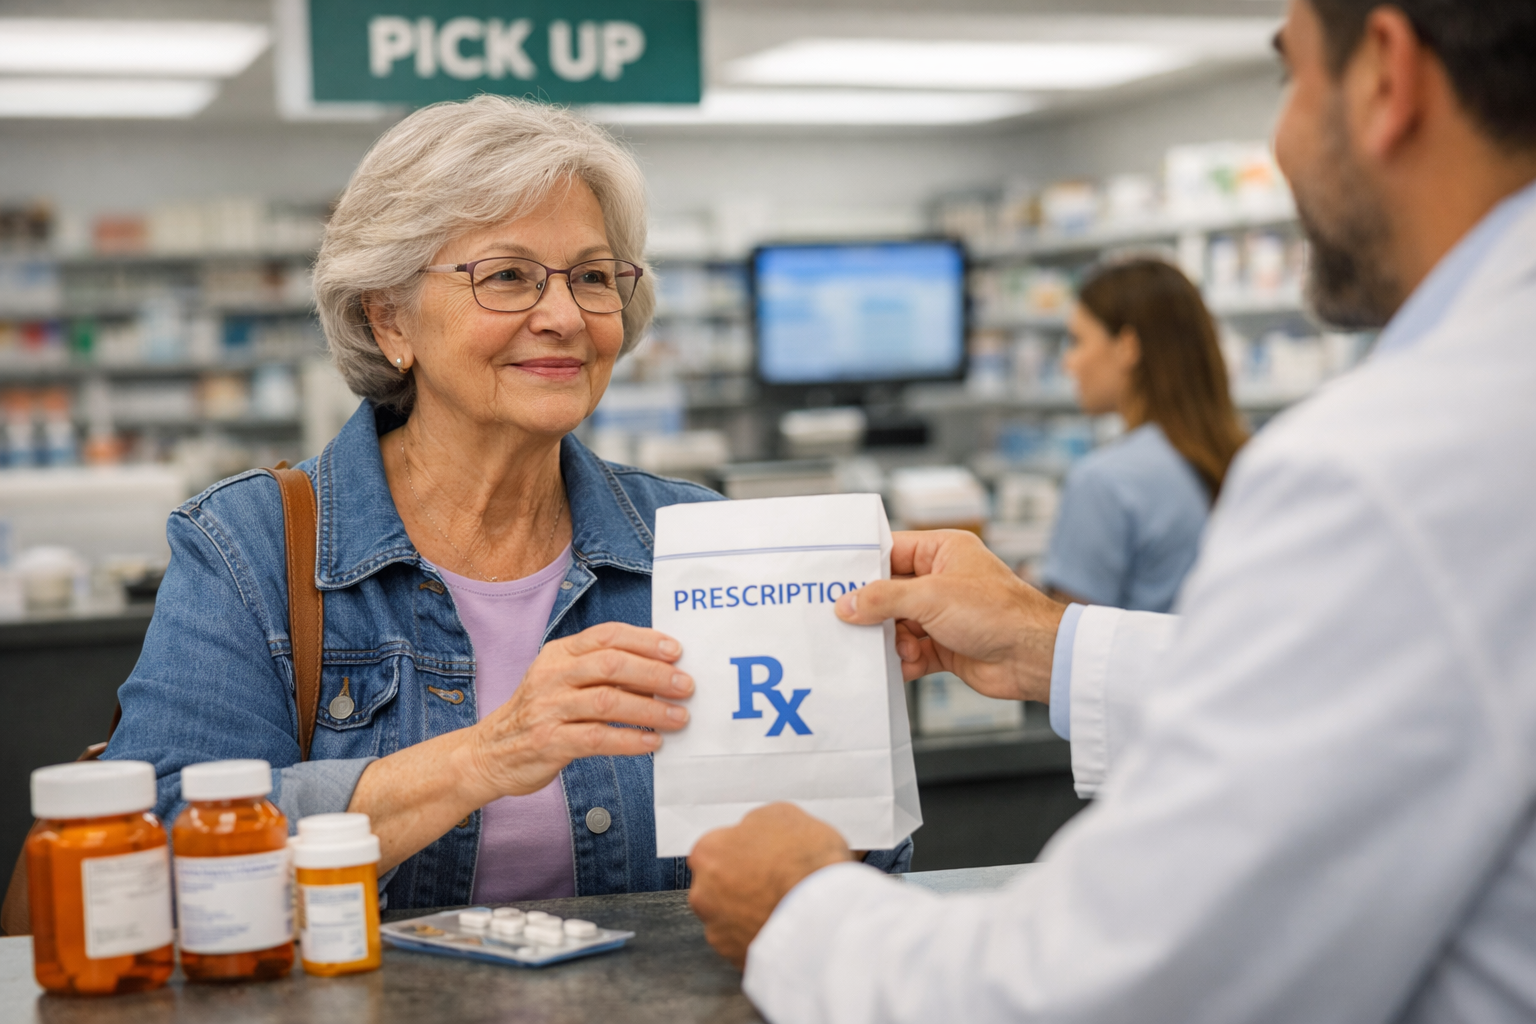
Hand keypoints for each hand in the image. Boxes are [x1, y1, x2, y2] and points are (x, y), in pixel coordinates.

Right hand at [351, 622, 688, 872]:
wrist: (488, 754)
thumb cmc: (538, 715)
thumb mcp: (560, 681)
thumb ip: (599, 672)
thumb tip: (660, 670)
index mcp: (558, 653)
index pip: (607, 635)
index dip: (645, 640)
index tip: (677, 651)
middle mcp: (552, 676)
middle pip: (611, 664)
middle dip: (655, 673)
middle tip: (686, 686)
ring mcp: (548, 709)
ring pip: (608, 701)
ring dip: (650, 709)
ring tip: (679, 717)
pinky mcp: (549, 742)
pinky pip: (598, 738)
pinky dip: (630, 740)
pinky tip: (652, 743)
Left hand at [688, 803, 853, 968]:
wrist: (825, 914)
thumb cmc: (805, 863)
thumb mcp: (782, 815)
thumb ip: (756, 825)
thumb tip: (756, 832)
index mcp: (708, 853)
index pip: (716, 848)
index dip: (743, 850)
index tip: (763, 855)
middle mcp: (703, 894)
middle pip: (718, 885)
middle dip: (742, 884)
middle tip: (775, 880)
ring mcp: (719, 931)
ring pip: (731, 918)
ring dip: (750, 912)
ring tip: (785, 906)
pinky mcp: (738, 960)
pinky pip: (747, 943)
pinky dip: (762, 936)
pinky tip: (786, 926)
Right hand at [836, 529, 1066, 703]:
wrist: (1033, 657)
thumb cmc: (998, 612)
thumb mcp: (931, 596)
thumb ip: (884, 599)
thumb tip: (847, 604)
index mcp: (943, 551)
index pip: (891, 551)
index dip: (862, 566)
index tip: (833, 580)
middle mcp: (942, 580)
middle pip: (889, 592)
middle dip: (872, 610)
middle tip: (845, 621)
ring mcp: (943, 615)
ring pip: (897, 625)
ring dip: (890, 640)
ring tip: (889, 648)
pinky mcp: (946, 646)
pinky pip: (912, 652)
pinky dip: (904, 661)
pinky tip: (903, 665)